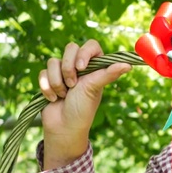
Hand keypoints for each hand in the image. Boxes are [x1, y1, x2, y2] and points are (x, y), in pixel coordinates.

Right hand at [38, 39, 131, 168]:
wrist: (64, 127)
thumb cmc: (83, 109)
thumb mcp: (94, 88)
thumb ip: (108, 74)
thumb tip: (129, 65)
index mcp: (95, 67)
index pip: (91, 45)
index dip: (84, 53)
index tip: (81, 67)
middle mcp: (79, 67)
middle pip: (70, 48)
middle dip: (68, 68)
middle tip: (73, 85)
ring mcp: (63, 72)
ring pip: (53, 61)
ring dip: (57, 81)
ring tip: (64, 95)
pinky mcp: (49, 79)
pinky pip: (42, 73)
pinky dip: (47, 87)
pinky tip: (53, 99)